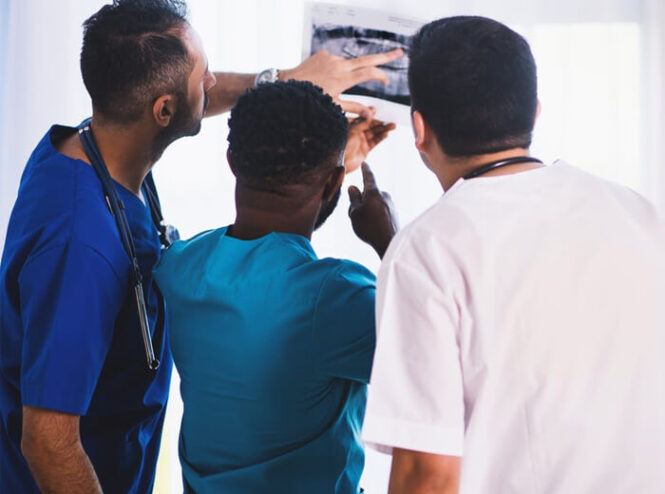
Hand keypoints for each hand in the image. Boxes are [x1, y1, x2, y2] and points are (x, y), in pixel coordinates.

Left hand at [282, 49, 403, 117]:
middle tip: (400, 52)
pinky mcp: (324, 53)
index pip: (368, 72)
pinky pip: (337, 61)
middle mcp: (338, 65)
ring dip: (350, 72)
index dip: (380, 75)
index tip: (386, 81)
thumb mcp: (333, 107)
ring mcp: (331, 58)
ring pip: (349, 63)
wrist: (288, 84)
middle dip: (385, 56)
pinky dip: (337, 69)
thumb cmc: (311, 100)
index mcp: (342, 79)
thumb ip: (354, 108)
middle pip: (367, 59)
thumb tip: (372, 114)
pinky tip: (325, 79)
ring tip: (332, 85)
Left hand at [345, 110, 395, 173]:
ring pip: (374, 134)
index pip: (362, 118)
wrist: (339, 163)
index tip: (377, 111)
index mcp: (350, 127)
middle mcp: (356, 134)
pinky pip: (374, 142)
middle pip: (370, 126)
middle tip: (390, 120)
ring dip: (383, 130)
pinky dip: (380, 138)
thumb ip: (362, 122)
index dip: (370, 115)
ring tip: (392, 126)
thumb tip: (371, 112)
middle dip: (380, 123)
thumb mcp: (352, 130)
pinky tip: (386, 134)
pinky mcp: (365, 150)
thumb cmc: (341, 146)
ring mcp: (361, 142)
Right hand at [348, 163, 397, 258]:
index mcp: (374, 192)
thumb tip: (353, 187)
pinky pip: (381, 211)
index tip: (365, 163)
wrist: (389, 242)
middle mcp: (384, 195)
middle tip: (355, 215)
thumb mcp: (355, 212)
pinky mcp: (394, 213)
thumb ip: (353, 198)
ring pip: (374, 204)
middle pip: (369, 194)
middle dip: (361, 201)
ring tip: (364, 225)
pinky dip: (375, 216)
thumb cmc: (369, 227)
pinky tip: (374, 228)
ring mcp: (391, 204)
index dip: (365, 170)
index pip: (368, 176)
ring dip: (368, 210)